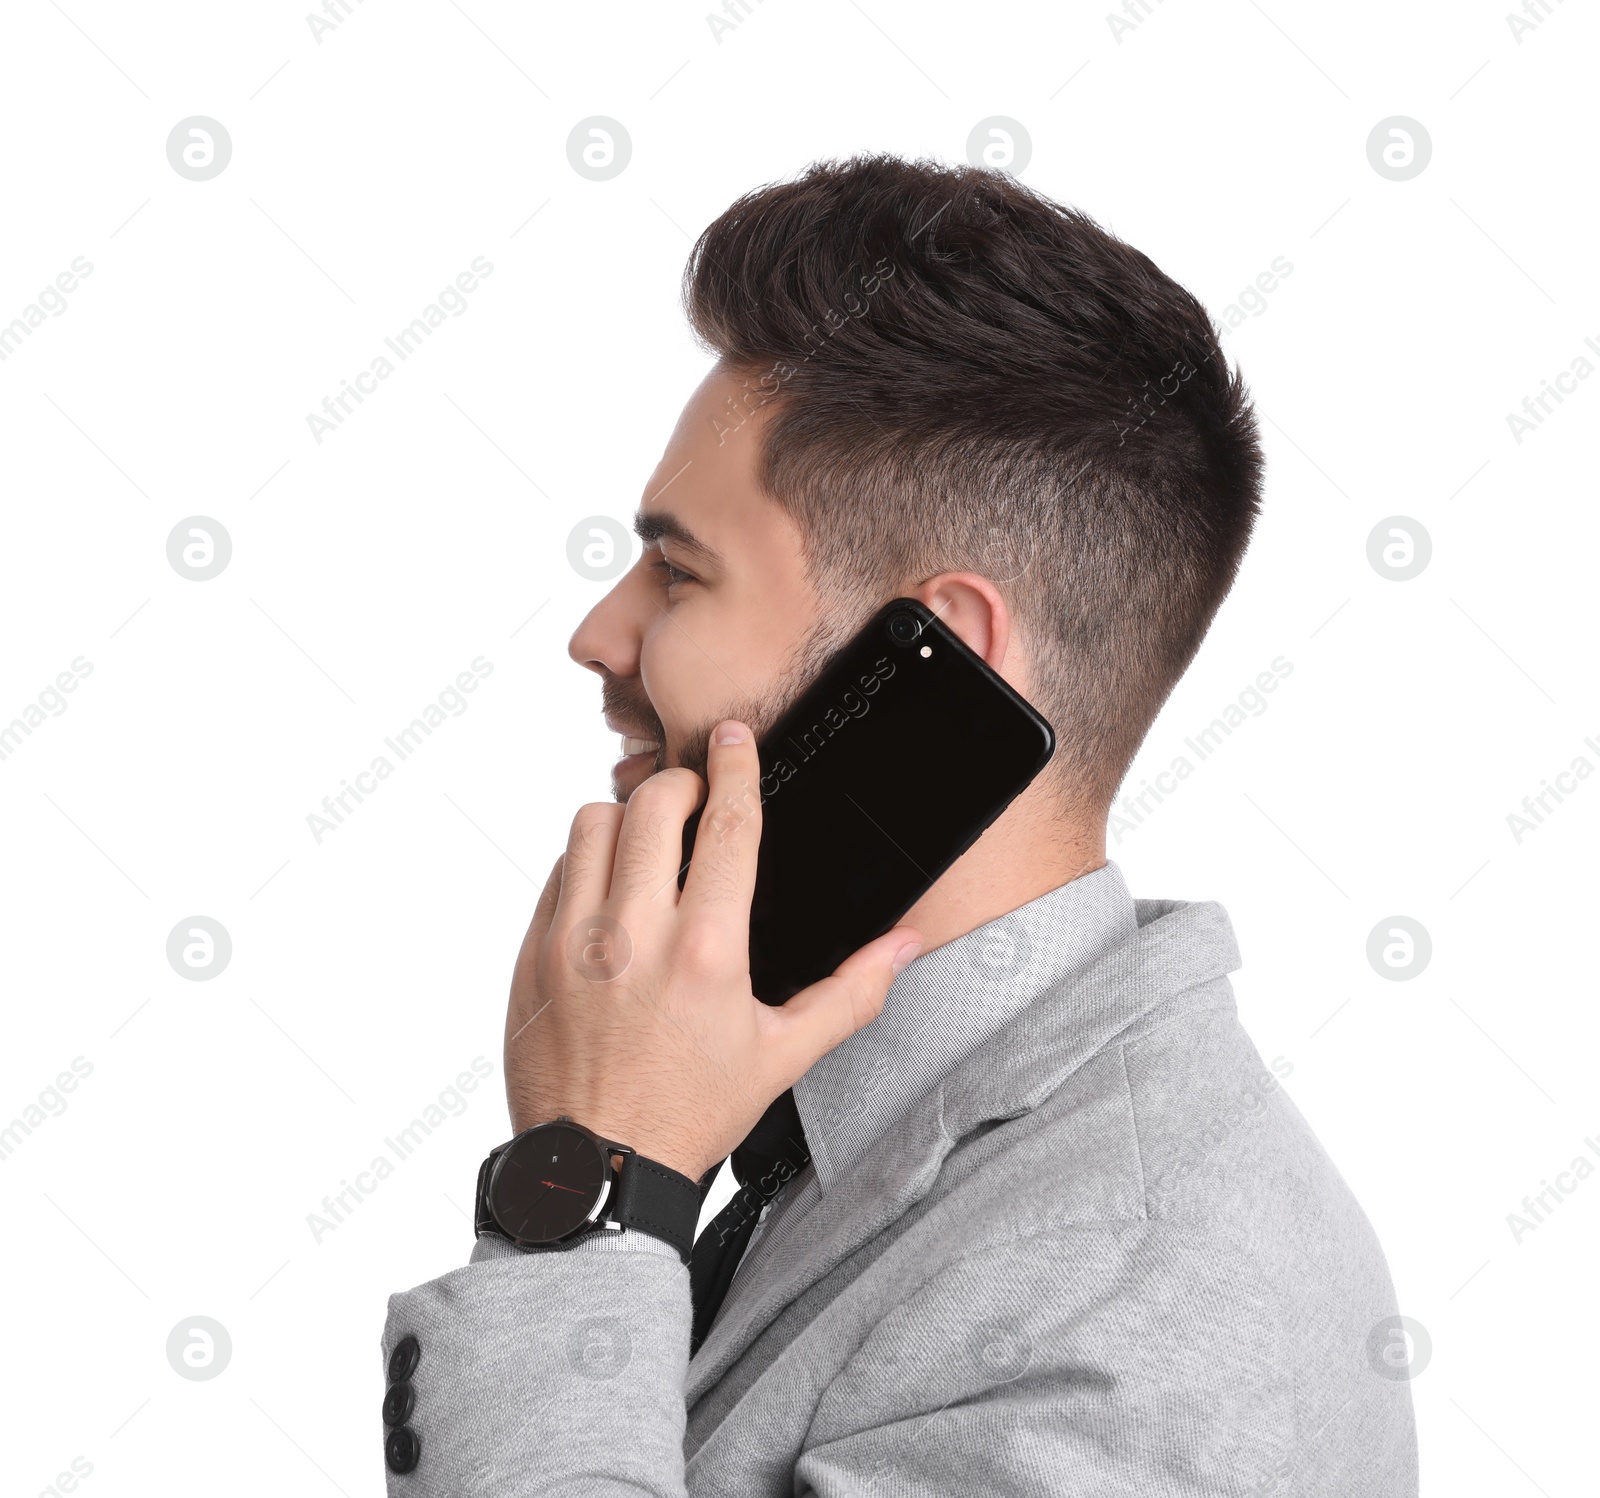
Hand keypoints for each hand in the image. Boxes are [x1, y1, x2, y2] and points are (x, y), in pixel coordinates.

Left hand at [501, 719, 921, 1182]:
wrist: (599, 1172)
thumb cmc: (690, 1114)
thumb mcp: (782, 1056)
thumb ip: (850, 993)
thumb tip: (904, 946)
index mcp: (707, 952)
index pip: (730, 825)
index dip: (737, 766)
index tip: (735, 737)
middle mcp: (636, 934)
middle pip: (657, 803)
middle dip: (683, 781)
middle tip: (697, 796)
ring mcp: (575, 941)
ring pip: (594, 823)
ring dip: (628, 817)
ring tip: (650, 841)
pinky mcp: (532, 955)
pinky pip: (557, 871)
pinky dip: (586, 861)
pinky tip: (609, 887)